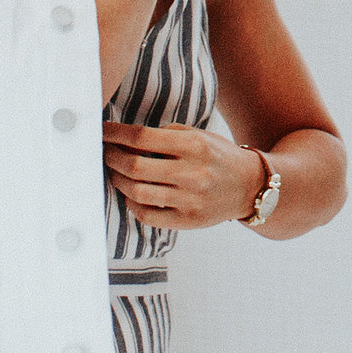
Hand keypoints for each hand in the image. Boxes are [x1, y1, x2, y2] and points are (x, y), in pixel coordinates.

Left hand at [102, 121, 262, 229]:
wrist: (250, 186)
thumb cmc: (218, 156)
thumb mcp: (200, 136)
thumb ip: (167, 134)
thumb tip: (127, 136)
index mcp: (194, 145)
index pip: (142, 137)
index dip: (115, 134)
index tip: (100, 132)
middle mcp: (192, 172)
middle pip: (135, 166)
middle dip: (111, 158)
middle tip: (103, 152)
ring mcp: (190, 199)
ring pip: (137, 192)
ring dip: (118, 181)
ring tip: (114, 172)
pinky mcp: (188, 220)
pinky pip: (148, 215)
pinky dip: (132, 204)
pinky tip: (131, 194)